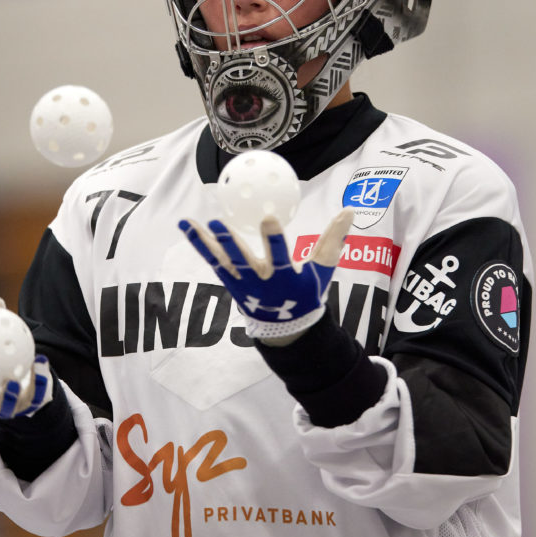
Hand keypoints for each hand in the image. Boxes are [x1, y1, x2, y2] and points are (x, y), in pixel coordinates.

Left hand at [178, 208, 353, 344]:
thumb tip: (350, 209)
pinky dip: (198, 242)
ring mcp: (240, 283)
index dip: (273, 239)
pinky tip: (185, 224)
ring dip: (205, 241)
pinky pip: (211, 259)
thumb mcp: (322, 270)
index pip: (279, 257)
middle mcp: (259, 282)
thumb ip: (334, 239)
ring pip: (220, 260)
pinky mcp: (228, 281)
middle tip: (217, 222)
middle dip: (229, 243)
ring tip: (191, 222)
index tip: (268, 218)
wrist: (284, 327)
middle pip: (241, 260)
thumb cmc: (305, 293)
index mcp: (284, 279)